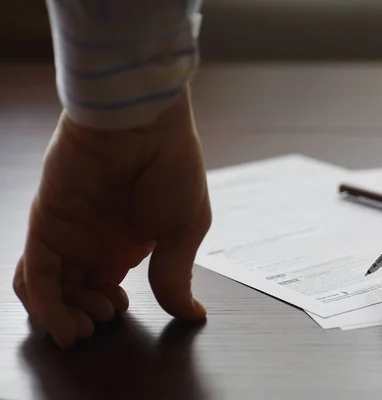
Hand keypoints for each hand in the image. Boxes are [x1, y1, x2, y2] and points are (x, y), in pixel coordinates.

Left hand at [13, 88, 211, 347]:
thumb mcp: (186, 228)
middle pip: (73, 291)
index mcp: (127, 239)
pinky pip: (35, 273)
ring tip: (79, 331)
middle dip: (85, 316)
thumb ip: (177, 274)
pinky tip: (64, 324)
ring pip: (47, 288)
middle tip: (102, 320)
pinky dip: (45, 306)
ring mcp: (68, 231)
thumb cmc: (173, 164)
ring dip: (59, 318)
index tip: (123, 308)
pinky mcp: (47, 223)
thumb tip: (192, 315)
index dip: (107, 305)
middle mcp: (93, 238)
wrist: (144, 119)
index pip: (104, 283)